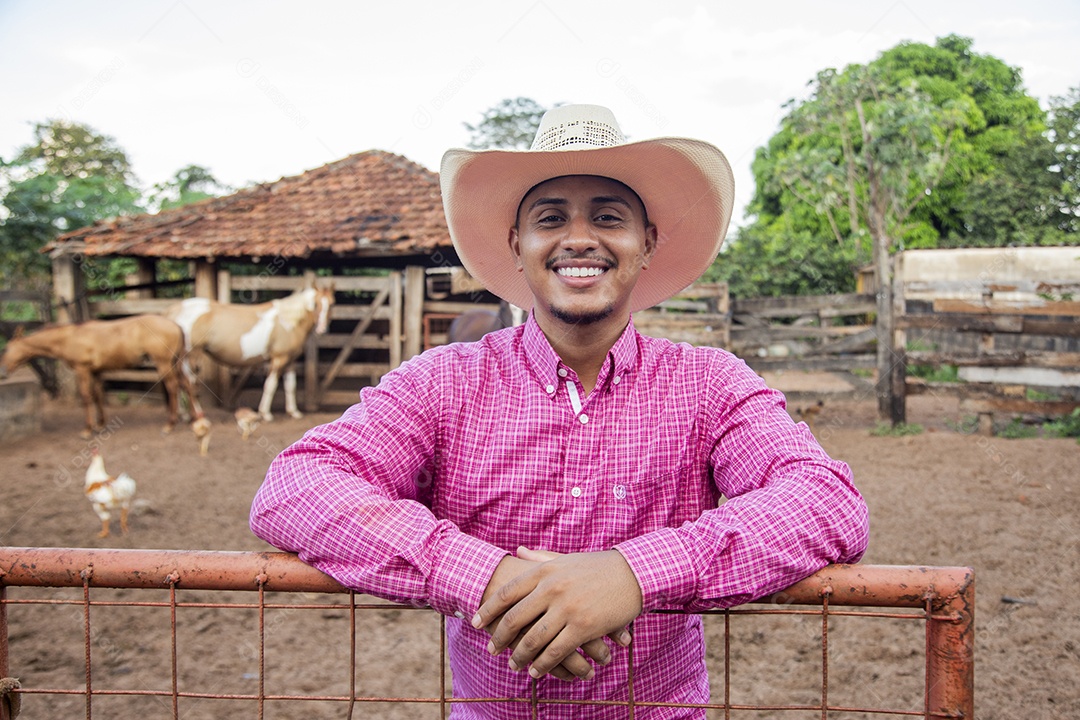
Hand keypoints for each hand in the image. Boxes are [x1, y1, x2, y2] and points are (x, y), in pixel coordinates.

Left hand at [473, 547, 642, 679]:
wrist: (633, 574)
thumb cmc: (598, 566)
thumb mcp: (566, 558)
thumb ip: (540, 558)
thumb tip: (516, 552)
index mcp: (545, 571)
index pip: (507, 592)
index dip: (488, 609)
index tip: (475, 621)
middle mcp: (552, 589)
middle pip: (514, 618)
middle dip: (499, 637)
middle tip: (491, 649)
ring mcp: (567, 609)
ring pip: (533, 640)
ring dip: (519, 657)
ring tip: (513, 666)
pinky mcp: (583, 627)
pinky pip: (556, 652)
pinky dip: (542, 665)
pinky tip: (535, 672)